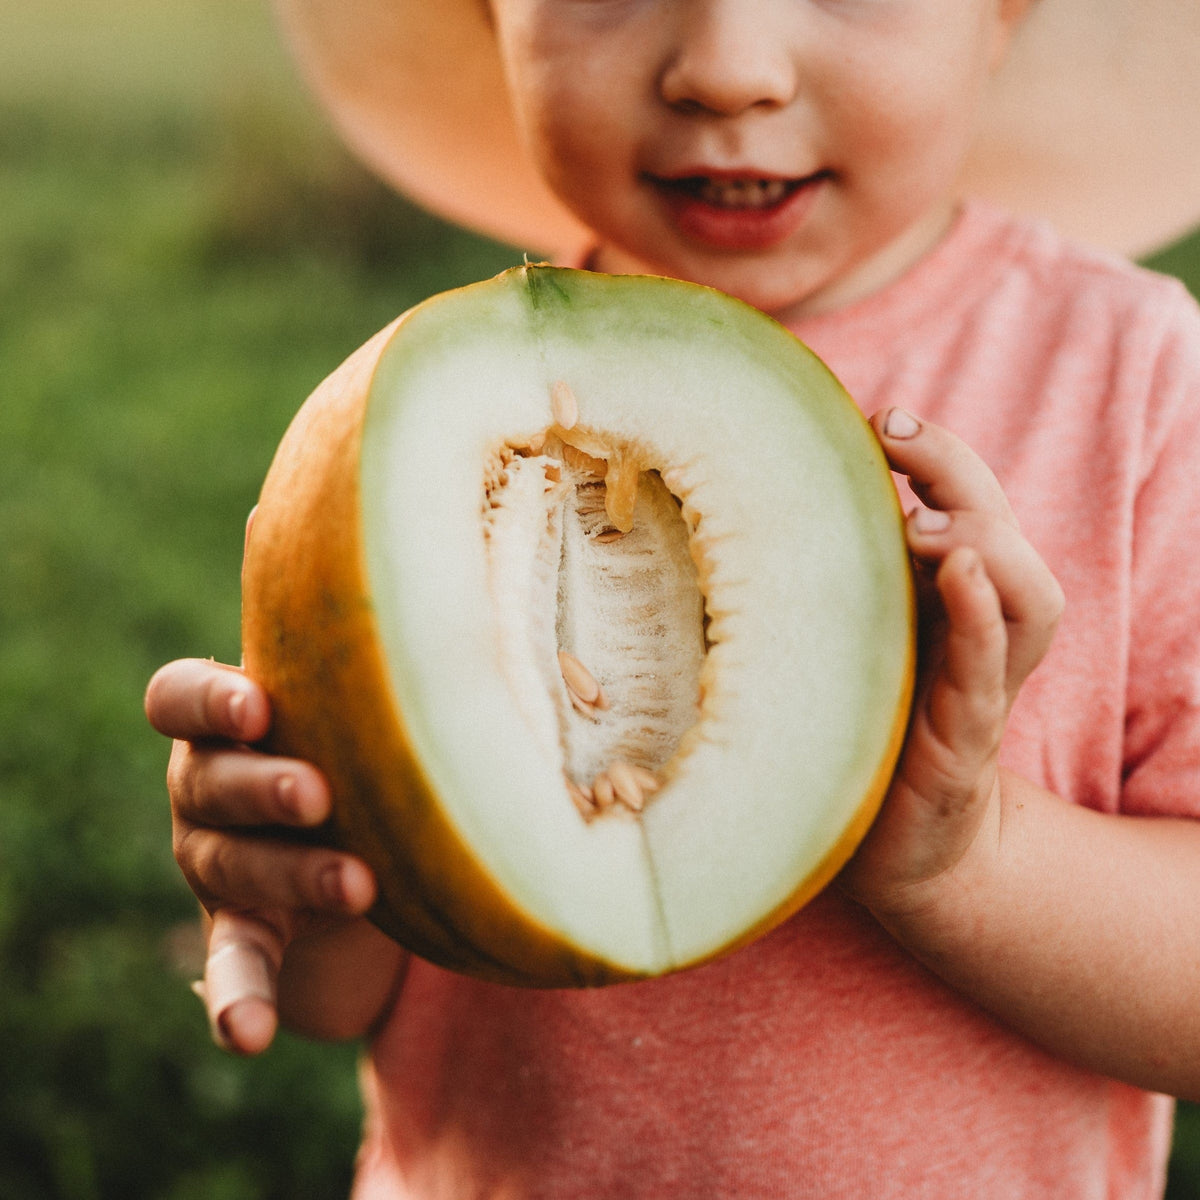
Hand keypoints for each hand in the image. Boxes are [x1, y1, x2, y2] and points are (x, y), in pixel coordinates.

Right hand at [144, 657, 376, 1053]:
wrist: (366, 831)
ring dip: (291, 874)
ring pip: (232, 867)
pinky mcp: (242, 925)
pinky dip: (238, 998)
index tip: (258, 705)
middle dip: (263, 788)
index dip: (208, 702)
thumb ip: (387, 657)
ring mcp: (217, 859)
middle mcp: (207, 784)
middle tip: (318, 794)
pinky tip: (250, 1035)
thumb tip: (473, 588)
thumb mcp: (365, 699)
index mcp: (227, 718)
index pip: (178, 697)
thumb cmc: (369, 737)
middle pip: (210, 782)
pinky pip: (234, 964)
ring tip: (357, 884)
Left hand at [841, 408, 1063, 930]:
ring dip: (978, 536)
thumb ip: (814, 585)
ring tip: (922, 514)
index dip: (934, 452)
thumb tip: (732, 517)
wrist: (889, 848)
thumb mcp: (832, 644)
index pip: (963, 501)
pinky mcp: (968, 735)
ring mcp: (980, 681)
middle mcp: (974, 629)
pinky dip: (981, 616)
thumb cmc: (849, 735)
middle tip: (892, 428)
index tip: (878, 415)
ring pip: (1025, 589)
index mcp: (939, 599)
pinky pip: (990, 666)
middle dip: (953, 468)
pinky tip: (957, 573)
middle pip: (998, 526)